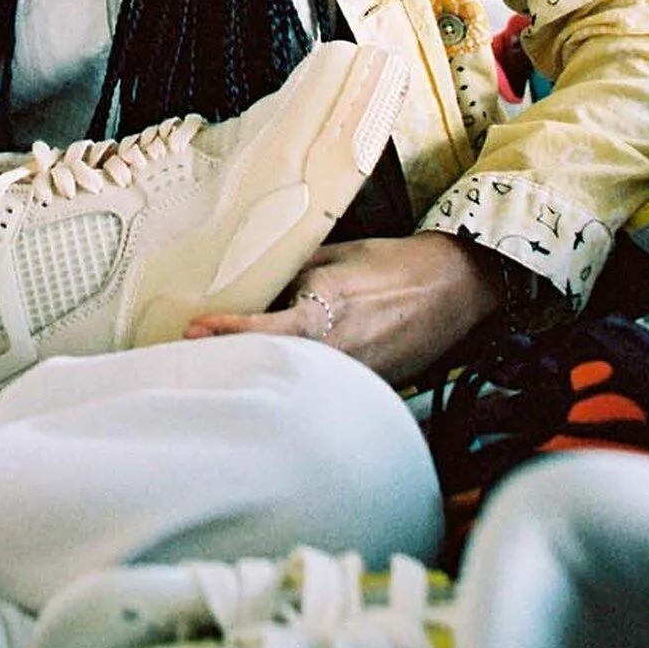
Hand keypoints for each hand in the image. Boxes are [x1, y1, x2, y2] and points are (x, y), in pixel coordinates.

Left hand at [184, 232, 501, 384]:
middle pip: (271, 364)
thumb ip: (295, 274)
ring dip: (263, 377)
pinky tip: (278, 383)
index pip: (263, 327)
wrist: (455, 288)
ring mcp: (354, 374)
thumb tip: (256, 284)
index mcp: (324, 308)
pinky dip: (299, 386)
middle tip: (194, 358)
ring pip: (297, 384)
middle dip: (233, 362)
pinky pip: (325, 390)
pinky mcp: (370, 388)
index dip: (225, 331)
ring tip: (227, 369)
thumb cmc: (394, 265)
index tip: (193, 330)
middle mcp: (337, 349)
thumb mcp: (336, 256)